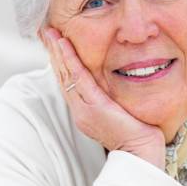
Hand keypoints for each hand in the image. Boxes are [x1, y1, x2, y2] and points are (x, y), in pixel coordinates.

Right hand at [41, 27, 165, 168]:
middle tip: (45, 32)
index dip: (60, 62)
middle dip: (53, 52)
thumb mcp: (120, 113)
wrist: (141, 153)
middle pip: (62, 76)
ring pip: (66, 74)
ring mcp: (84, 108)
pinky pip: (78, 78)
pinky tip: (64, 45)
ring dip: (57, 51)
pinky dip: (70, 60)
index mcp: (85, 111)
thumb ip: (113, 99)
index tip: (55, 43)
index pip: (69, 82)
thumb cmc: (137, 134)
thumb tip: (115, 86)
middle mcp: (80, 110)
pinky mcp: (94, 106)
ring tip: (50, 33)